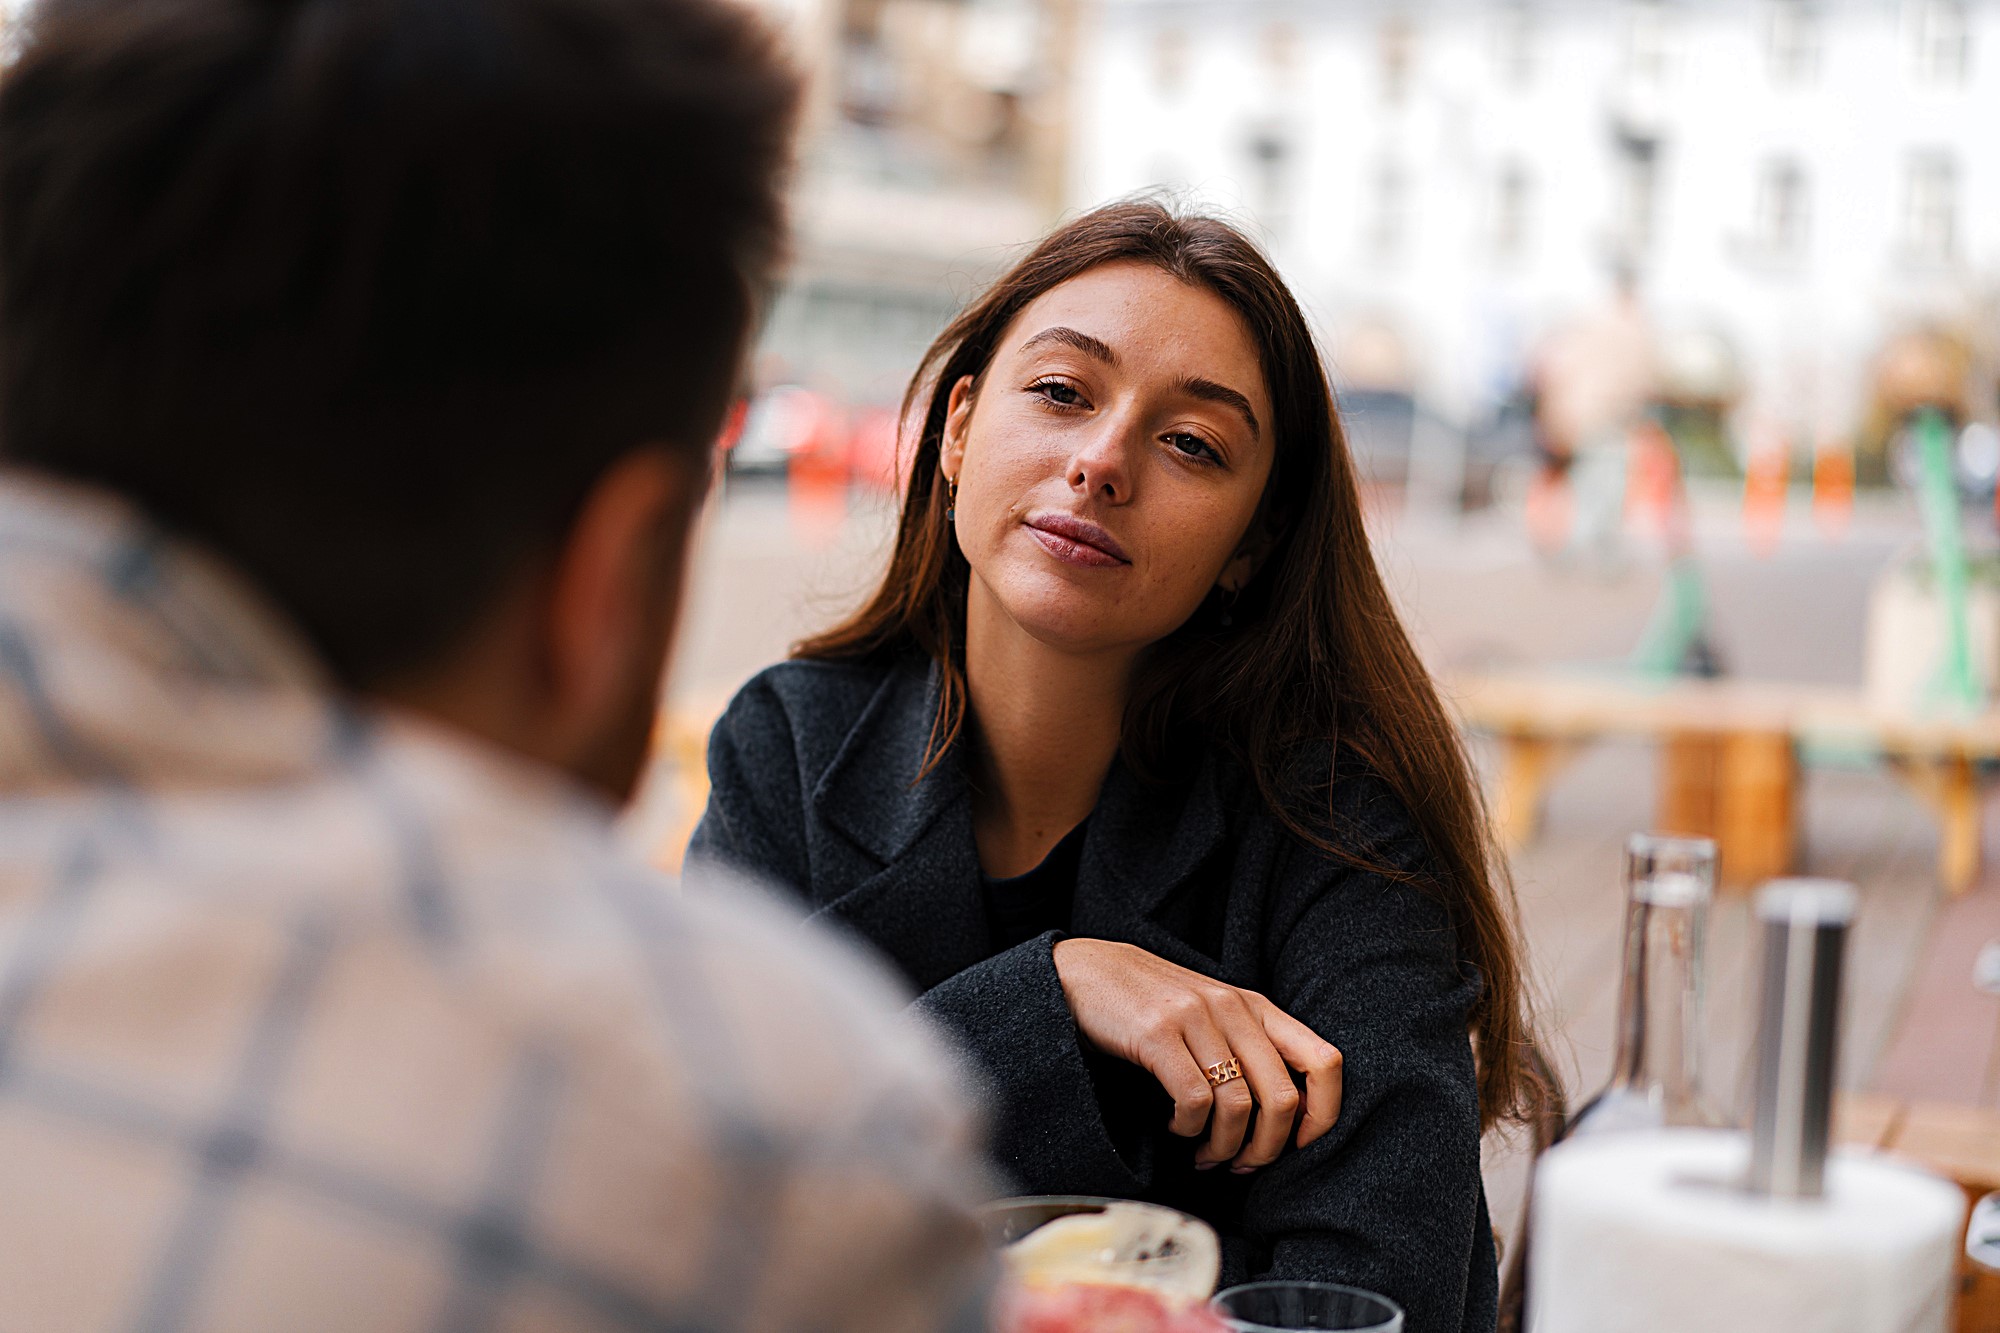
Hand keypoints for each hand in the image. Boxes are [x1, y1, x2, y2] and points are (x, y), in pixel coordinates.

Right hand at [1051, 938, 1341, 1171]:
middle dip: (1265, 1149)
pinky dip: (1189, 1129)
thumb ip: (1249, 1049)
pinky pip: (1193, 1100)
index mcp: (1257, 1007)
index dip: (1322, 1115)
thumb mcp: (1213, 1016)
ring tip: (1204, 1155)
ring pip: (1238, 1106)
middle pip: (1282, 1099)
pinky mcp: (1157, 1034)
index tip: (1297, 1144)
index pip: (1325, 1063)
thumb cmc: (1152, 1004)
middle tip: (1240, 1164)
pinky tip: (1176, 1127)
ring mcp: (1196, 1019)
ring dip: (1223, 1147)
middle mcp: (1234, 1009)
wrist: (1086, 971)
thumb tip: (1286, 1117)